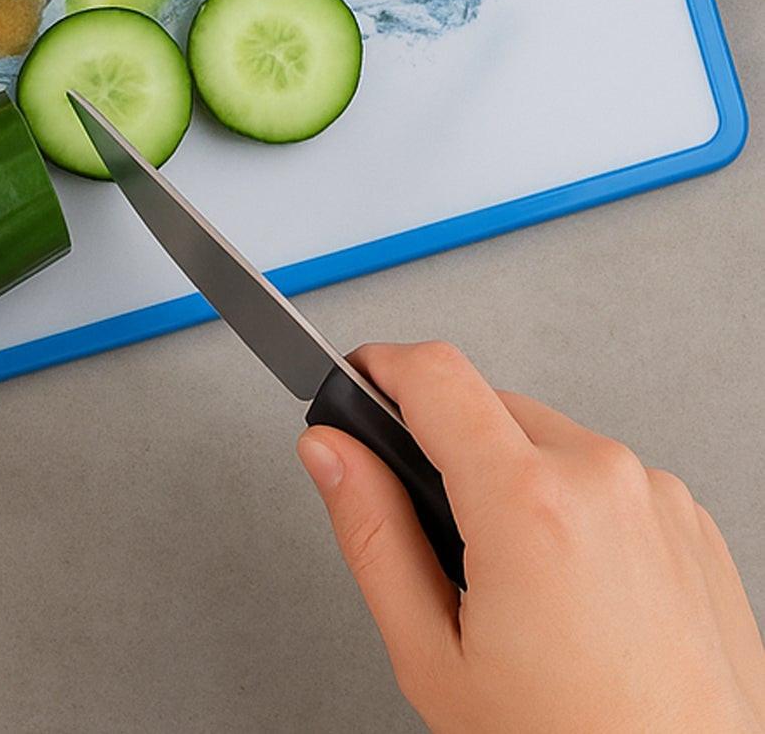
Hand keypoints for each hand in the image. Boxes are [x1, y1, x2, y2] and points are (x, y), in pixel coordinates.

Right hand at [298, 341, 764, 732]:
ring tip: (517, 587)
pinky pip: (605, 478)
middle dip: (446, 449)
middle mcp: (603, 480)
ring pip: (547, 440)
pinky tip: (572, 592)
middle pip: (487, 405)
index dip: (379, 366)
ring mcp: (658, 498)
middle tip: (438, 541)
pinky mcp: (691, 521)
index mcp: (529, 503)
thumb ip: (371, 533)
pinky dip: (574, 510)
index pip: (433, 372)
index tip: (358, 380)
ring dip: (513, 479)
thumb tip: (329, 451)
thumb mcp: (432, 656)